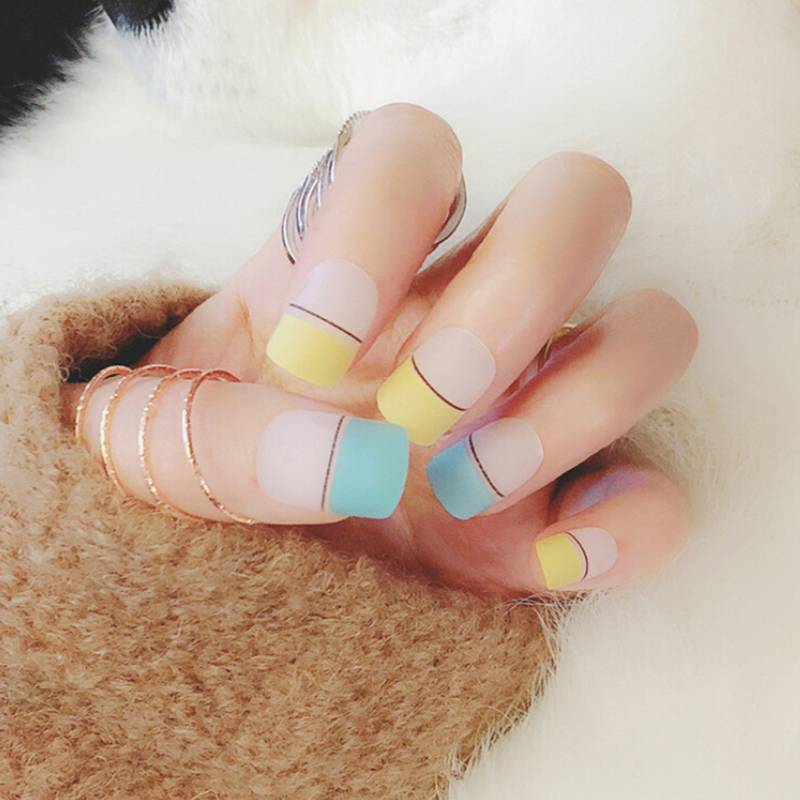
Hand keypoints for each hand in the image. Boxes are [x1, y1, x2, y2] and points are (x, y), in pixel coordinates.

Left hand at [63, 104, 697, 596]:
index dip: (377, 220)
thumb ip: (199, 436)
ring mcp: (533, 407)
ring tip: (464, 488)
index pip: (410, 150)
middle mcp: (466, 314)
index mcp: (356, 269)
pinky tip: (547, 559)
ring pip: (654, 329)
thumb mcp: (144, 453)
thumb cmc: (186, 489)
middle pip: (579, 200)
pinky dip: (630, 526)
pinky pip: (659, 494)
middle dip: (513, 297)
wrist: (230, 588)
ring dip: (578, 402)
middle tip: (421, 406)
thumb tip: (347, 459)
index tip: (309, 351)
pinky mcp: (569, 508)